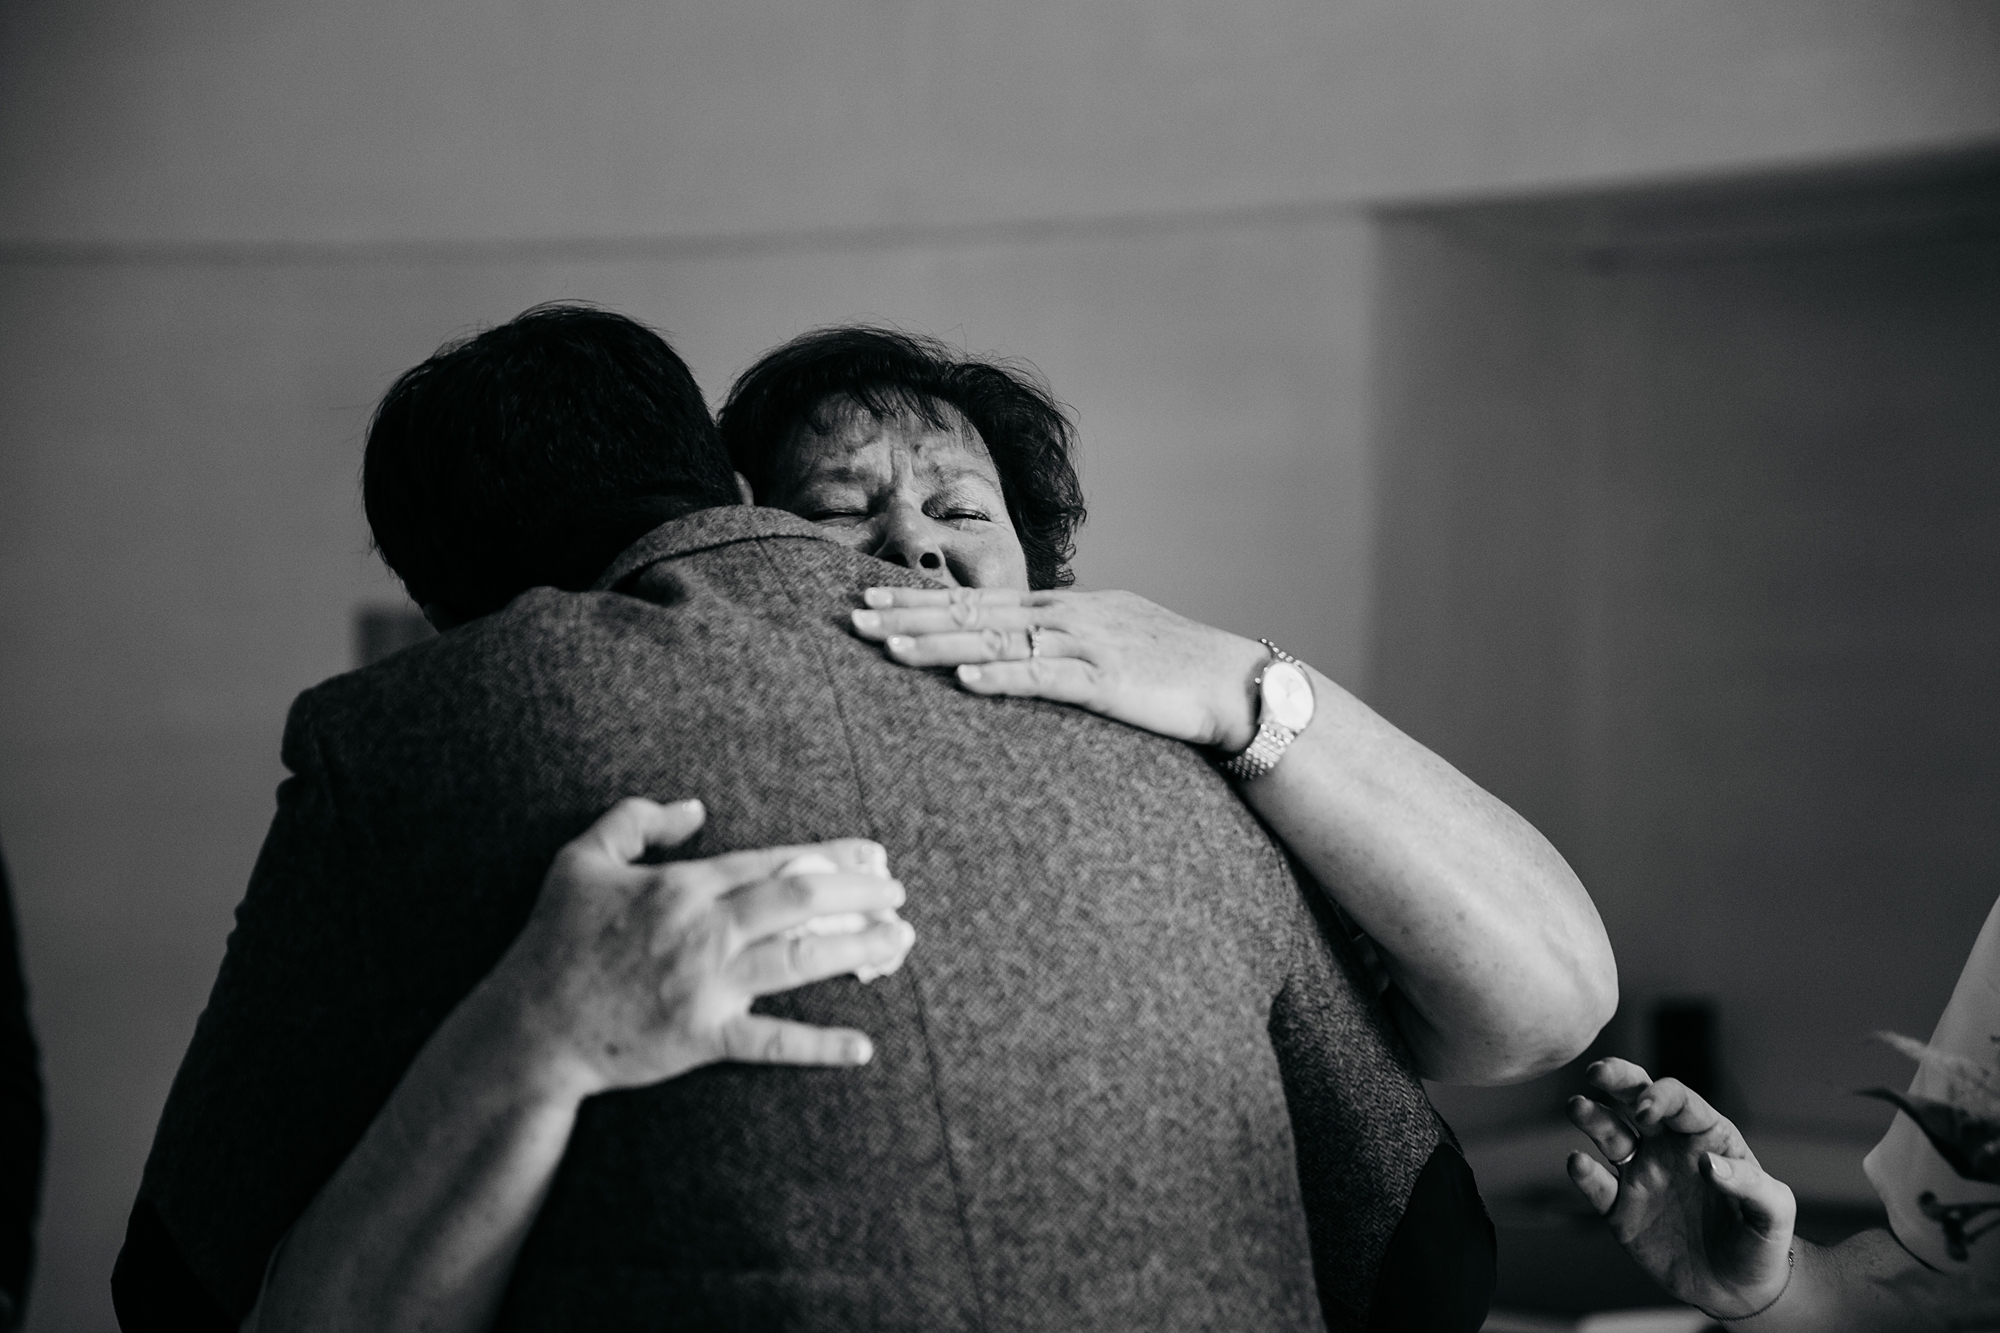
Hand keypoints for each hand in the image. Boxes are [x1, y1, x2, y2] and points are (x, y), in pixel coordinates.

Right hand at [487, 797, 914, 1099]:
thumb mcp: (581, 859)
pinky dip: (820, 1045)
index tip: (871, 853)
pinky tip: (863, 1046)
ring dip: (857, 949)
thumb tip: (696, 807)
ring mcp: (707, 987)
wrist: (531, 1028)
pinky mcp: (704, 1039)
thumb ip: (635, 820)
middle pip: (800, 902)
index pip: (772, 861)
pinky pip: (773, 1041)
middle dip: (860, 893)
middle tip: (899, 892)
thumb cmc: (555, 940)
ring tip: (900, 941)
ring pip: (799, 961)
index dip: (829, 855)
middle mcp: (703, 932)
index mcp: (682, 887)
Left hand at [850, 586, 1268, 749]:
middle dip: (909, 615)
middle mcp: (1065, 617)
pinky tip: (965, 680)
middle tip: (853, 616)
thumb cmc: (1168, 668)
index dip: (918, 599)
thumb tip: (1012, 651)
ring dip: (939, 644)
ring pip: (998, 642)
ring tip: (888, 647)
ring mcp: (1085, 646)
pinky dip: (1003, 677)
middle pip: (972, 614)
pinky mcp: (1107, 681)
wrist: (1235, 681)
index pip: (975, 600)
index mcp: (1061, 608)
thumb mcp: (1105, 642)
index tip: (868, 598)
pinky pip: (1046, 678)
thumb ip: (1057, 643)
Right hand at [1567, 1057, 1795, 1317]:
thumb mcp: (1773, 1212)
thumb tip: (1709, 1163)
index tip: (1646, 1110)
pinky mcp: (1622, 1210)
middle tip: (1597, 1072)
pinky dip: (1584, 1173)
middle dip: (1616, 1079)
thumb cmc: (1762, 1241)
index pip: (1678, 1100)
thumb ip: (1750, 1183)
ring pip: (1609, 1135)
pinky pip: (1598, 1186)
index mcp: (1705, 1137)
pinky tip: (1578, 1163)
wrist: (1739, 1290)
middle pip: (1636, 1101)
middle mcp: (1667, 1148)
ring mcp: (1642, 1176)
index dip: (1659, 1096)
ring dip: (1592, 1117)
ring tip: (1576, 1106)